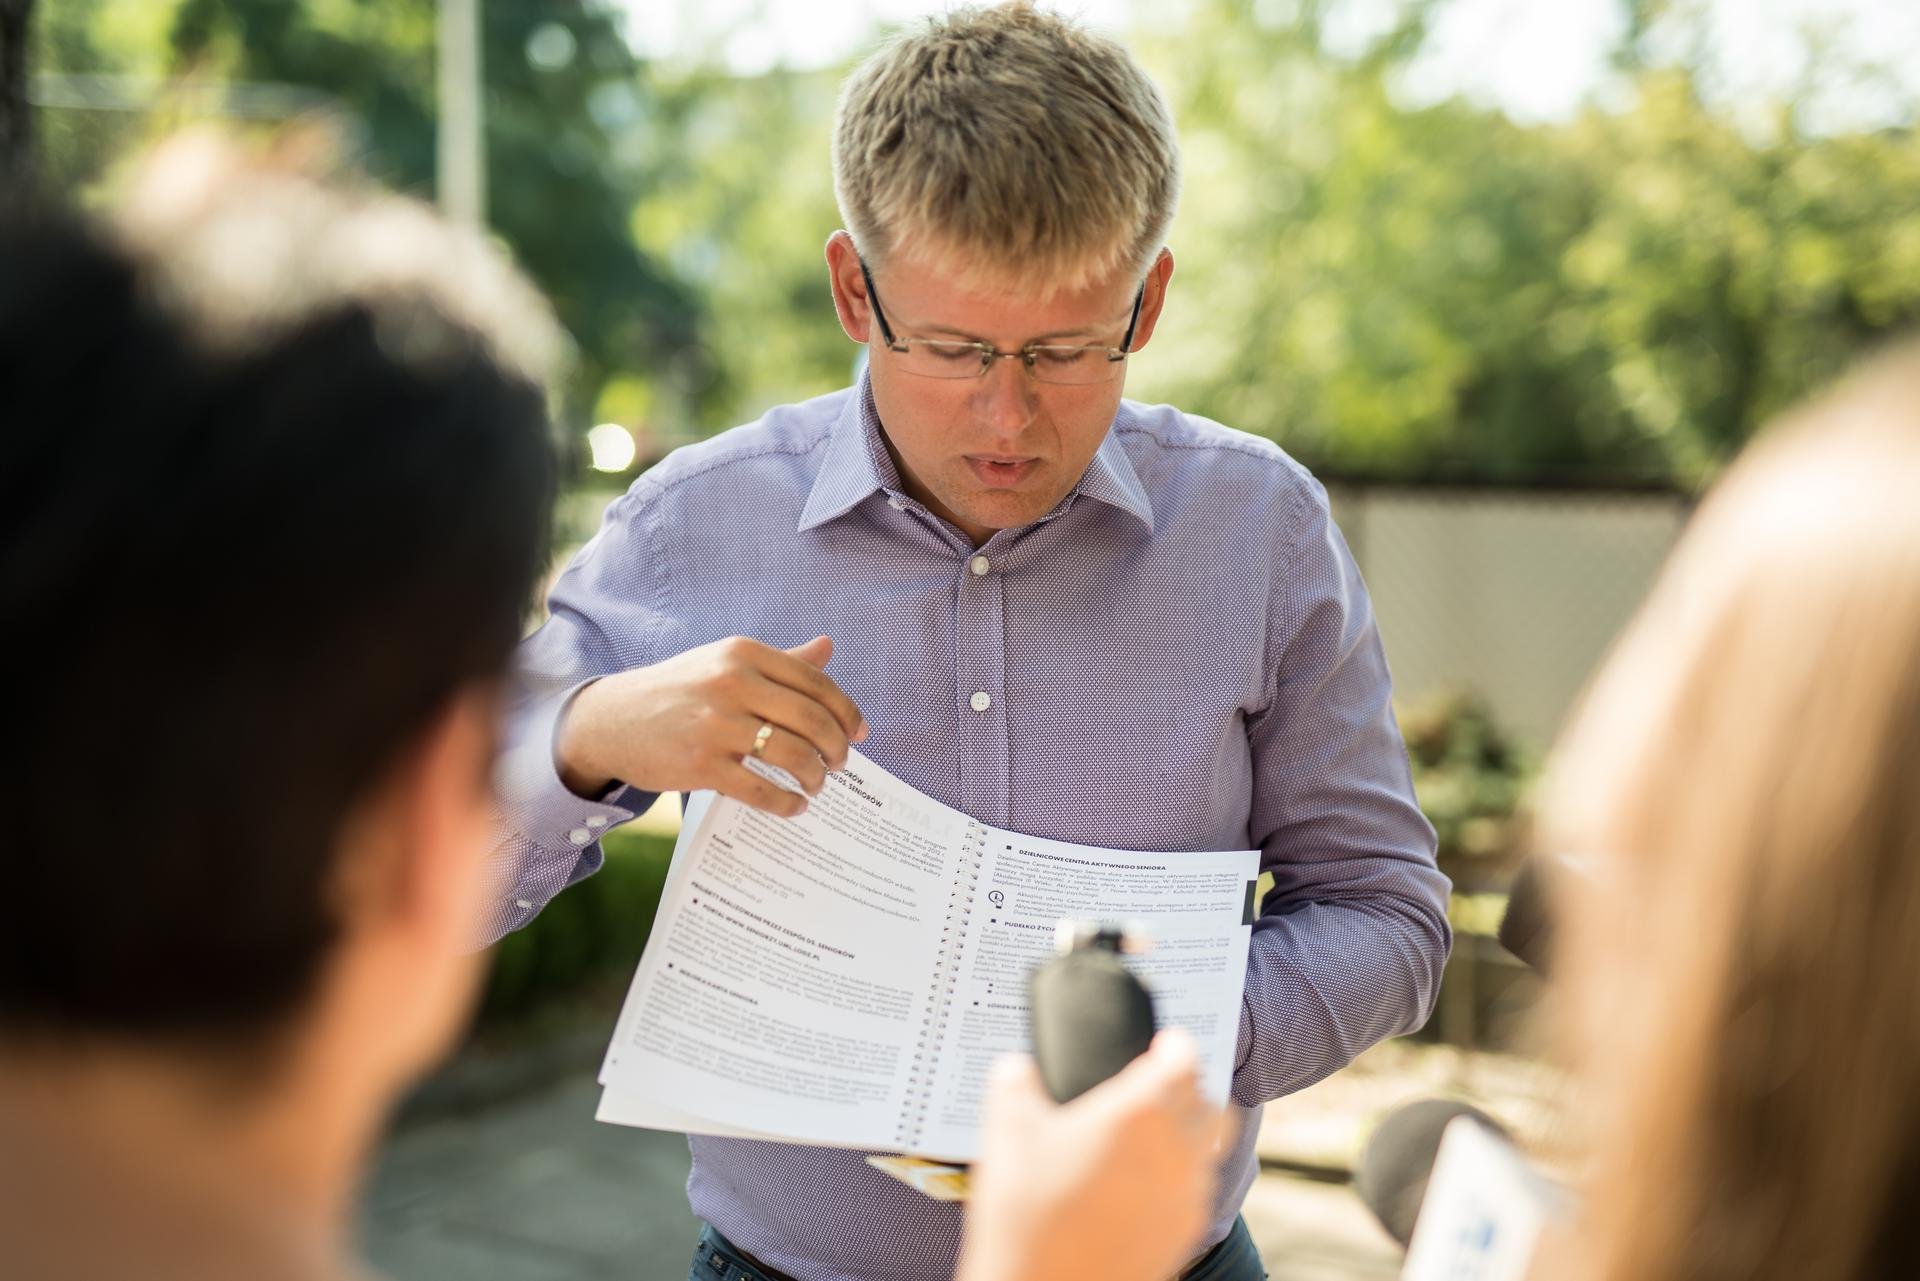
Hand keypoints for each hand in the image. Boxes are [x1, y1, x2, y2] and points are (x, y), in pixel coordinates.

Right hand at [555, 635, 866, 816]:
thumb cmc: (680, 690)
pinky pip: (761, 789)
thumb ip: (781, 660)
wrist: (611, 719)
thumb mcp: (726, 663)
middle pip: (813, 719)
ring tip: (817, 785)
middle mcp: (733, 683)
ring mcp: (717, 724)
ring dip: (816, 777)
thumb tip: (829, 648)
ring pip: (793, 755)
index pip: (816, 683)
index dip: (847, 712)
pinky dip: (786, 802)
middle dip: (836, 747)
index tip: (859, 734)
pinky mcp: (702, 764)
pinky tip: (793, 806)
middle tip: (839, 764)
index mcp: (744, 653)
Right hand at [956, 1030, 1226, 1280]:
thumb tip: (1017, 1066)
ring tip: (1150, 1134)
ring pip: (1208, 1149)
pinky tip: (1142, 1184)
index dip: (1174, 1044)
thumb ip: (1014, 1082)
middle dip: (1189, 1086)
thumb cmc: (1026, 1213)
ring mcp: (1185, 1198)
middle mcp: (1177, 1151)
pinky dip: (1180, 1176)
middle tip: (1157, 1083)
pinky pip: (1195, 1191)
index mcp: (1141, 1113)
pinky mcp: (1183, 1236)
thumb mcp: (1006, 1132)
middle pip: (1210, 1103)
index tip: (1163, 1041)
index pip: (1183, 1060)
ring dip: (1189, 1132)